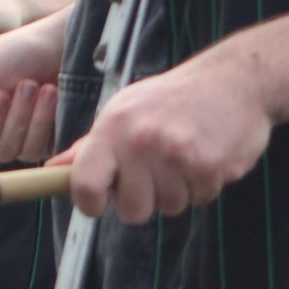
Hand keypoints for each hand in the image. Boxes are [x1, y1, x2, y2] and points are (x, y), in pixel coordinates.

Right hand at [0, 16, 65, 176]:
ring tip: (31, 84)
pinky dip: (40, 120)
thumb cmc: (12, 53)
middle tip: (1, 93)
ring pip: (4, 153)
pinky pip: (32, 150)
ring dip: (19, 116)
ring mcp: (6, 141)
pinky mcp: (36, 145)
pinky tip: (49, 94)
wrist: (60, 47)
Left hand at [59, 47, 273, 222]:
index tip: (99, 203)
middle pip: (132, 210)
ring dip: (178, 191)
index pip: (84, 184)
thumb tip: (53, 169)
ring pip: (169, 208)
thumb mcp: (124, 111)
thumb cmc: (172, 98)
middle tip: (156, 173)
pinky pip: (200, 199)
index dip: (88, 203)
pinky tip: (207, 154)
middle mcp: (140, 140)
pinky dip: (204, 185)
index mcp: (113, 127)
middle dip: (144, 201)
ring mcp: (176, 153)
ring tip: (184, 157)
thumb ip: (91, 145)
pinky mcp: (209, 164)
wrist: (235, 78)